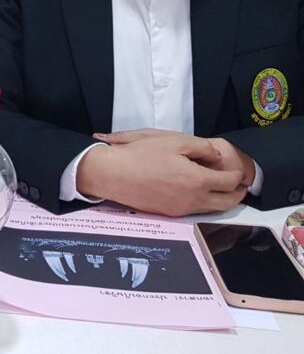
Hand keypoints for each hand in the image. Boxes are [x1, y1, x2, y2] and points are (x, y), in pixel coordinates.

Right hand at [77, 131, 246, 215]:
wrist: (112, 173)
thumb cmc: (139, 155)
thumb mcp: (173, 141)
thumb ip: (200, 147)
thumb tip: (214, 155)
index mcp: (197, 180)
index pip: (229, 182)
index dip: (237, 175)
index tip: (238, 171)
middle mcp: (192, 199)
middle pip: (227, 203)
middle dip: (237, 195)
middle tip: (241, 187)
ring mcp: (180, 208)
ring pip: (211, 209)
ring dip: (222, 201)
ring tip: (223, 190)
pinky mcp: (168, 213)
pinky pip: (194, 210)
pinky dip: (204, 204)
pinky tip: (197, 192)